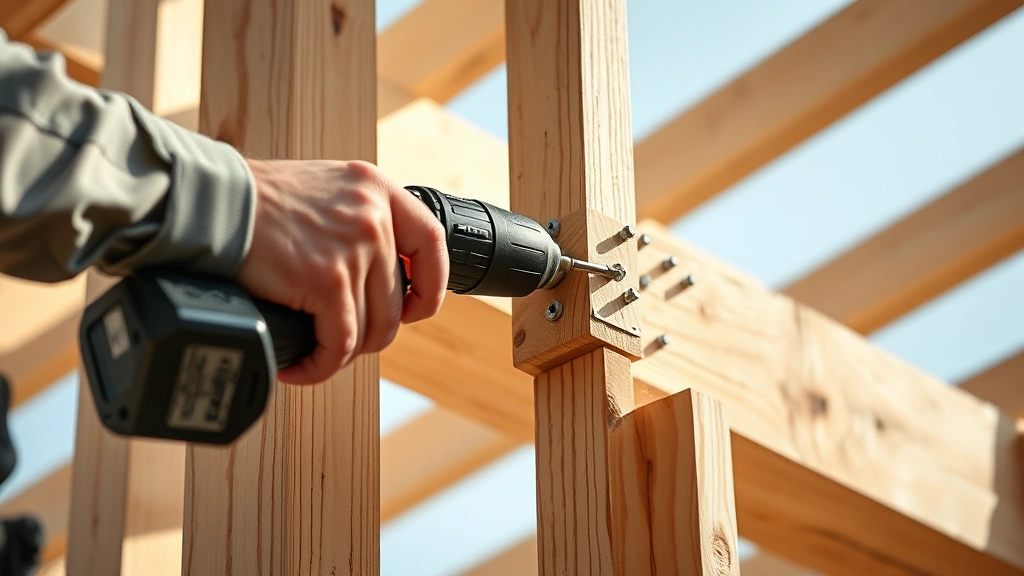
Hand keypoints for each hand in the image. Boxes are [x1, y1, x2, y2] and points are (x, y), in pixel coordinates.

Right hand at [235, 159, 447, 384]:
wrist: (209, 202)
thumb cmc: (254, 200)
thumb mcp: (324, 189)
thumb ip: (356, 218)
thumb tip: (376, 274)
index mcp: (376, 188)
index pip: (431, 242)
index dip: (431, 286)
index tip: (414, 309)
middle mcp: (374, 216)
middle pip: (396, 301)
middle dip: (370, 335)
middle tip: (337, 341)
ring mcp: (354, 248)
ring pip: (370, 330)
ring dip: (340, 354)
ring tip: (312, 354)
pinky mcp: (327, 280)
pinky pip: (339, 344)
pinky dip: (319, 366)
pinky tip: (299, 366)